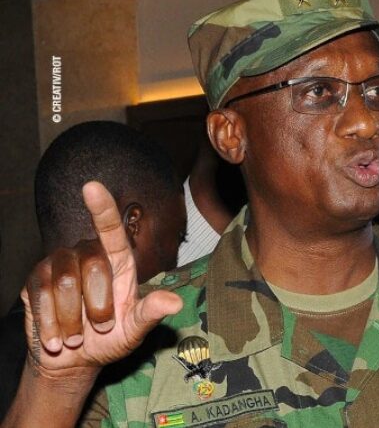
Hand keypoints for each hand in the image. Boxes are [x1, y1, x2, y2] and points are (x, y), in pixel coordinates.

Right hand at [21, 182, 182, 376]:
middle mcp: (87, 256)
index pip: (111, 229)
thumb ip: (151, 314)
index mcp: (118, 262)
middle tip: (101, 329)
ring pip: (64, 283)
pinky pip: (40, 296)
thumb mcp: (135, 330)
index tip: (92, 186)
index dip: (102, 208)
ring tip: (77, 337)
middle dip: (99, 307)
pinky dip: (51, 325)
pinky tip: (56, 341)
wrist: (74, 360)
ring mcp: (59, 266)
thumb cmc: (110, 339)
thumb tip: (175, 303)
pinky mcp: (35, 282)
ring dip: (73, 320)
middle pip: (92, 266)